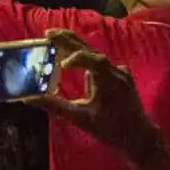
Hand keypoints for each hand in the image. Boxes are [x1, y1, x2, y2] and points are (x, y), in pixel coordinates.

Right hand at [35, 31, 164, 162]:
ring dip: (76, 48)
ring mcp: (120, 71)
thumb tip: (31, 99)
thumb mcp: (80, 119)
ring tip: (56, 40)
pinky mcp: (121, 75)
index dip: (73, 57)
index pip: (90, 58)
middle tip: (48, 33)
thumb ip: (56, 106)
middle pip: (90, 49)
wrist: (138, 137)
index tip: (61, 65)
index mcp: (107, 79)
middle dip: (68, 40)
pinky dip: (87, 59)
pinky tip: (74, 61)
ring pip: (96, 55)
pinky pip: (102, 63)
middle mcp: (116, 70)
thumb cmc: (110, 129)